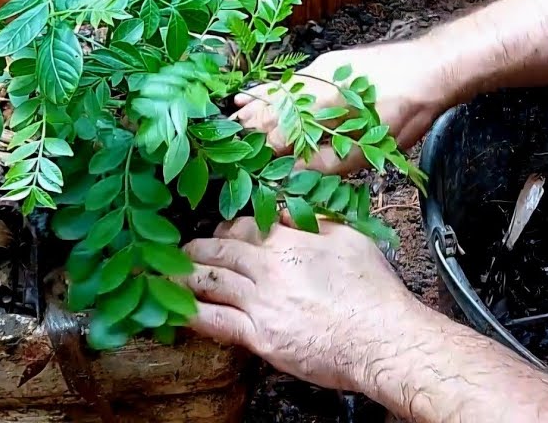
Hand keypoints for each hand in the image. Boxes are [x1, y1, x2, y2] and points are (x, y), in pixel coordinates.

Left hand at [182, 214, 423, 391]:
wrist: (382, 338)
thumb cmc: (373, 291)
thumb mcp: (350, 237)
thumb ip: (315, 219)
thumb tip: (289, 209)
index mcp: (289, 240)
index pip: (244, 225)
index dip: (227, 227)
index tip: (220, 233)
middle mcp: (269, 268)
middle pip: (219, 250)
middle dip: (197, 248)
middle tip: (183, 250)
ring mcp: (261, 303)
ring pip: (210, 281)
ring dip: (183, 275)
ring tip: (165, 273)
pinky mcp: (260, 336)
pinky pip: (215, 321)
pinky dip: (191, 313)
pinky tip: (174, 310)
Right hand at [235, 39, 459, 173]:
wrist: (430, 69)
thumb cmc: (403, 112)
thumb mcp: (367, 149)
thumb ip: (325, 164)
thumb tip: (292, 177)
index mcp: (320, 108)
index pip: (278, 134)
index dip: (259, 152)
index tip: (241, 166)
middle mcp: (311, 85)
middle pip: (270, 110)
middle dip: (248, 129)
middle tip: (227, 146)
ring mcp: (317, 71)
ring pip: (274, 93)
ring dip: (252, 108)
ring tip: (231, 119)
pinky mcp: (326, 64)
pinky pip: (286, 80)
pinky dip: (266, 90)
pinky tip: (249, 94)